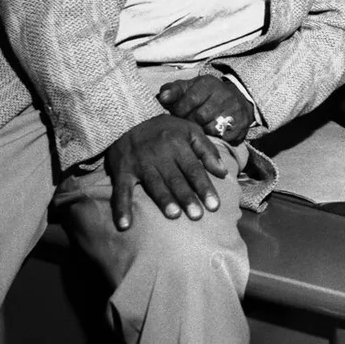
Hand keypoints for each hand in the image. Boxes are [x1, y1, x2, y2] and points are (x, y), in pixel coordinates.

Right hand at [103, 113, 236, 229]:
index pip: (194, 170)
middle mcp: (159, 156)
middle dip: (187, 197)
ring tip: (174, 215)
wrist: (129, 118)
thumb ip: (208, 151)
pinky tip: (124, 224)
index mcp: (178, 145)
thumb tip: (223, 172)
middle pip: (175, 179)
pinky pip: (121, 191)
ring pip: (154, 184)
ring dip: (163, 200)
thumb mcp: (191, 131)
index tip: (214, 206)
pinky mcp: (122, 172)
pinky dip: (121, 208)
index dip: (204, 187)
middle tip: (197, 215)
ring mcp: (139, 164)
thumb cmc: (165, 129)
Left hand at [157, 73, 254, 143]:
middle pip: (200, 117)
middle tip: (187, 124)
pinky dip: (215, 138)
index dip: (179, 111)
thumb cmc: (205, 95)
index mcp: (208, 84)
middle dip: (189, 123)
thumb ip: (172, 91)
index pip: (189, 100)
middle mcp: (224, 96)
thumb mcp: (188, 88)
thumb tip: (163, 97)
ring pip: (211, 129)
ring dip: (202, 132)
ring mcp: (235, 111)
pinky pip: (223, 138)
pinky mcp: (242, 125)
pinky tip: (211, 134)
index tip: (177, 114)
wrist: (237, 99)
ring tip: (198, 129)